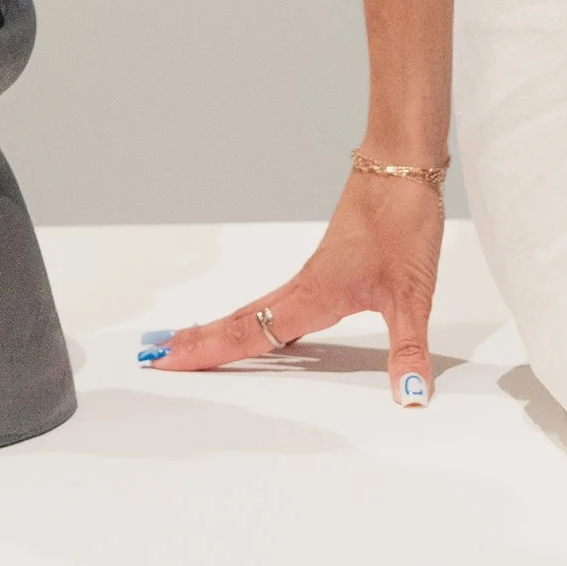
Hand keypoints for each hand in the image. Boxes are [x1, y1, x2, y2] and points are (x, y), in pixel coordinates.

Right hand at [141, 166, 444, 404]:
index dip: (206, 351)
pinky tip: (264, 331)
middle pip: (239, 321)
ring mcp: (312, 275)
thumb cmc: (402, 220)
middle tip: (154, 356)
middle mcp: (303, 287)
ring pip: (255, 310)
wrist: (403, 165)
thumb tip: (409, 400)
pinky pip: (278, 302)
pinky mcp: (327, 267)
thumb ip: (408, 351)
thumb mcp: (412, 295)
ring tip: (191, 346)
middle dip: (197, 343)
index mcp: (313, 297)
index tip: (164, 360)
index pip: (249, 334)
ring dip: (221, 329)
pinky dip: (256, 319)